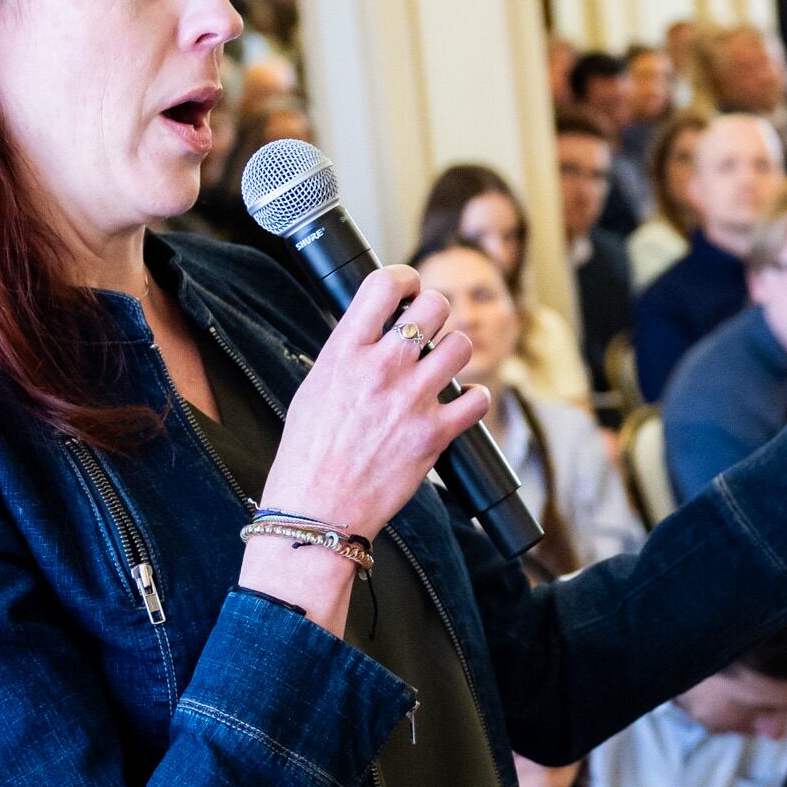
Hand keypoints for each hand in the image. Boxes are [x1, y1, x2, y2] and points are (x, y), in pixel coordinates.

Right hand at [248, 266, 492, 628]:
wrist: (318, 508)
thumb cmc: (309, 453)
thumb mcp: (314, 386)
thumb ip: (347, 353)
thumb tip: (372, 330)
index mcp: (344, 352)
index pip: (384, 284)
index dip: (406, 278)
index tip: (410, 288)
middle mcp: (381, 368)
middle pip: (434, 307)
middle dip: (437, 313)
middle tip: (430, 330)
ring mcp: (411, 400)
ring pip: (460, 346)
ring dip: (455, 353)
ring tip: (442, 367)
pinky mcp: (435, 434)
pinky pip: (477, 399)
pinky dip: (474, 399)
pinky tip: (461, 402)